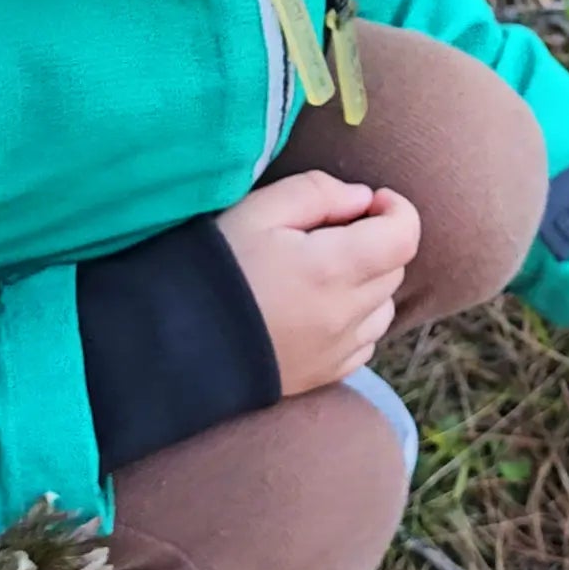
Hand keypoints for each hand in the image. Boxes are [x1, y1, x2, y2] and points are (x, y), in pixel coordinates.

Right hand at [216, 170, 420, 397]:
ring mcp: (337, 351)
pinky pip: (364, 342)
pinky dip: (355, 320)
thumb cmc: (211, 268)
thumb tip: (362, 199)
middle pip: (394, 268)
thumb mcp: (256, 210)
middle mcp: (345, 314)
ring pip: (384, 307)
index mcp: (334, 268)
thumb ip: (317, 193)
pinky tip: (317, 308)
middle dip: (376, 241)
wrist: (163, 347)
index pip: (405, 237)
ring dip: (369, 282)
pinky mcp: (322, 377)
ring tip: (322, 270)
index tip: (368, 202)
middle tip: (331, 231)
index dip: (396, 210)